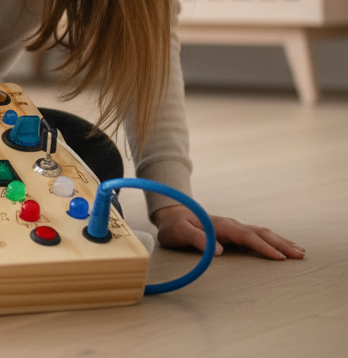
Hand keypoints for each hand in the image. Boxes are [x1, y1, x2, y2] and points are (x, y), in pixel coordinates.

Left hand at [152, 203, 305, 259]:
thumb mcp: (178, 232)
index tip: (280, 258)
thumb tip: (219, 251)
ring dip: (280, 241)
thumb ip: (196, 239)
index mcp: (219, 225)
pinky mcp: (232, 231)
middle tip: (300, 255)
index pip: (245, 237)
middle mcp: (229, 224)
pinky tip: (281, 246)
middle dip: (280, 243)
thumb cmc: (173, 226)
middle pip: (259, 233)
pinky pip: (256, 234)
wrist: (169, 212)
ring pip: (260, 232)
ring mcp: (232, 226)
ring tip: (299, 251)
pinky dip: (271, 240)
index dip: (263, 247)